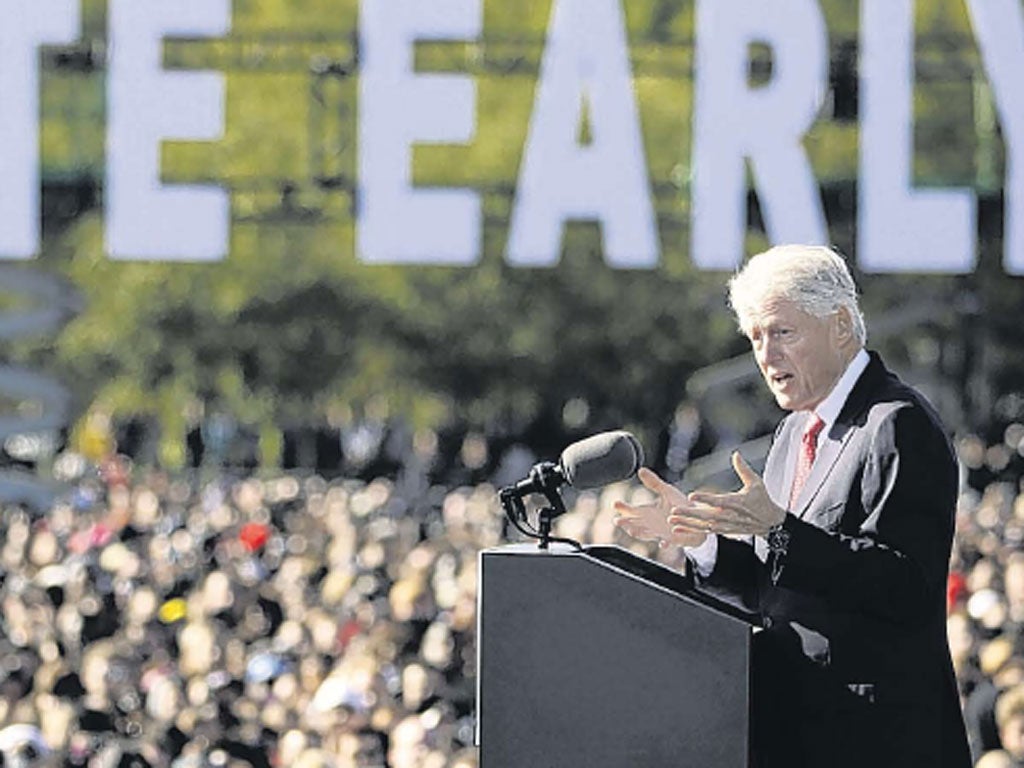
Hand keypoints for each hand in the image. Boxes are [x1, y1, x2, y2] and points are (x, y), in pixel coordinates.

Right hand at [613, 468, 707, 548]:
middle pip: (634, 524)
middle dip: (626, 523)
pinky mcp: (673, 539)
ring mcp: (661, 533)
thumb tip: (641, 469)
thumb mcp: (666, 491)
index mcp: (648, 512)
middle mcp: (651, 524)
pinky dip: (665, 543)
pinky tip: (662, 544)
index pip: (632, 511)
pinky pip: (668, 542)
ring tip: (631, 531)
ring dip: (639, 533)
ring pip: (646, 535)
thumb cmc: (679, 505)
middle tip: (617, 520)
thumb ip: (654, 482)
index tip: (615, 504)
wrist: (696, 518)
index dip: (623, 508)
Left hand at [668, 451, 785, 536]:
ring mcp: (725, 525)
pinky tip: (676, 529)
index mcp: (737, 503)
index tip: (691, 496)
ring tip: (671, 520)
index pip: (719, 501)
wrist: (770, 523)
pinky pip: (704, 532)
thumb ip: (744, 469)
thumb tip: (736, 453)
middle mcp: (729, 516)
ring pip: (703, 525)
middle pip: (707, 516)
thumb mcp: (756, 483)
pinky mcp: (722, 530)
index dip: (705, 499)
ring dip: (687, 524)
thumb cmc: (762, 500)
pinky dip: (690, 531)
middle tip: (674, 511)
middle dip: (689, 514)